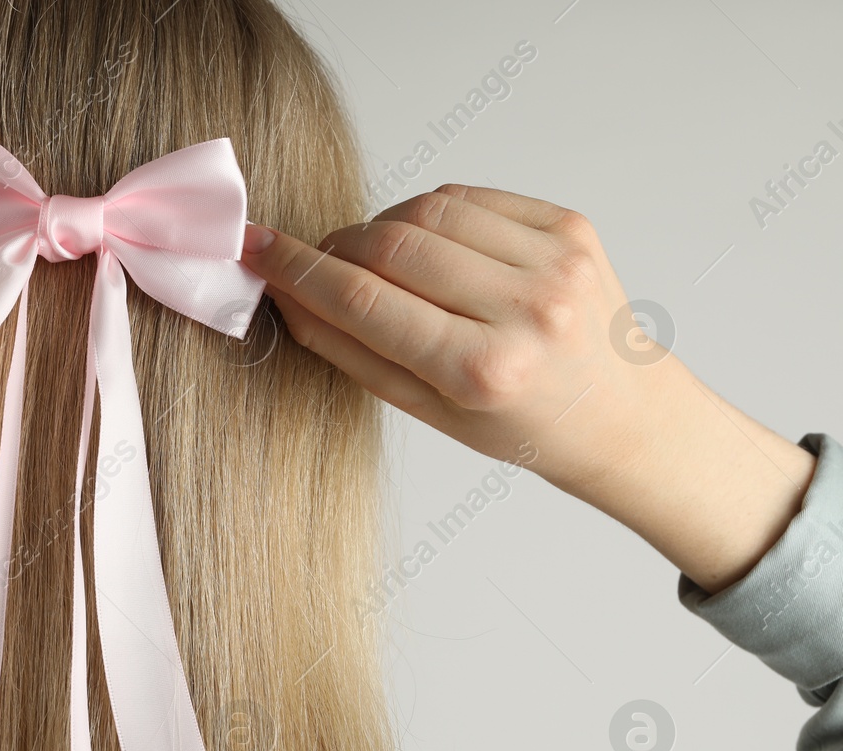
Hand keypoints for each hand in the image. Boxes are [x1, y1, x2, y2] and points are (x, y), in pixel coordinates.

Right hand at [242, 185, 815, 592]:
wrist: (620, 414)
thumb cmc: (520, 424)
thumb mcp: (426, 411)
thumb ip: (351, 350)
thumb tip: (285, 293)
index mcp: (483, 371)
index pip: (365, 301)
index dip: (300, 270)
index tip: (259, 250)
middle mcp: (526, 311)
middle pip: (392, 245)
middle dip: (338, 247)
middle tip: (316, 262)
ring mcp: (555, 261)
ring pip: (428, 209)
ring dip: (383, 227)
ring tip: (377, 260)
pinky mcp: (570, 227)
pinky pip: (471, 197)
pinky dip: (432, 213)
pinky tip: (429, 245)